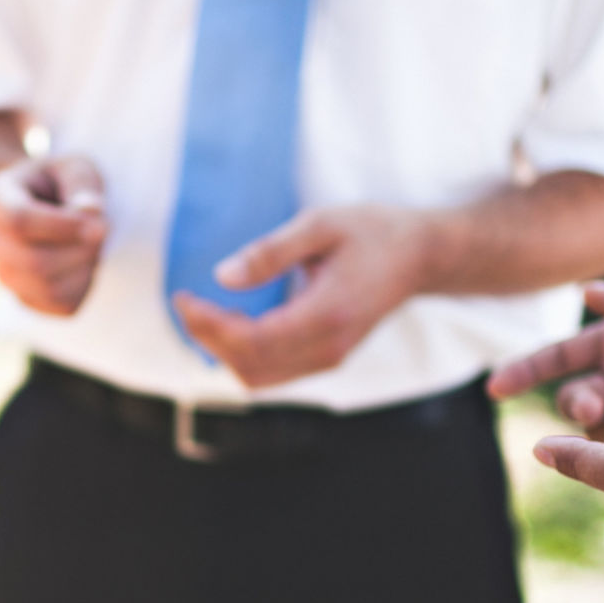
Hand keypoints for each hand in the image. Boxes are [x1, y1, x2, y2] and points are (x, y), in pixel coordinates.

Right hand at [0, 155, 107, 314]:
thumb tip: (90, 212)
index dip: (63, 226)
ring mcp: (4, 273)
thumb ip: (83, 184)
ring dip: (85, 267)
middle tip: (103, 229)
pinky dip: (85, 285)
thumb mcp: (75, 167)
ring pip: (48, 288)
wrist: (50, 206)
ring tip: (93, 243)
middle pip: (34, 261)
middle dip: (80, 249)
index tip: (100, 221)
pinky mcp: (27, 299)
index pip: (18, 221)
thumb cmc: (62, 182)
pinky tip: (85, 262)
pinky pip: (61, 305)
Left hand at [173, 204, 431, 388]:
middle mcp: (328, 347)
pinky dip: (244, 356)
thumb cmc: (372, 232)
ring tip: (204, 314)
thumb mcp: (320, 224)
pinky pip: (274, 373)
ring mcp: (330, 359)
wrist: (419, 256)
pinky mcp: (327, 359)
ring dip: (224, 352)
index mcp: (326, 314)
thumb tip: (223, 277)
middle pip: (249, 367)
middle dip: (209, 339)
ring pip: (259, 378)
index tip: (184, 297)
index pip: (252, 341)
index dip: (209, 325)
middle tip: (187, 302)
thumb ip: (270, 251)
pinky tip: (232, 324)